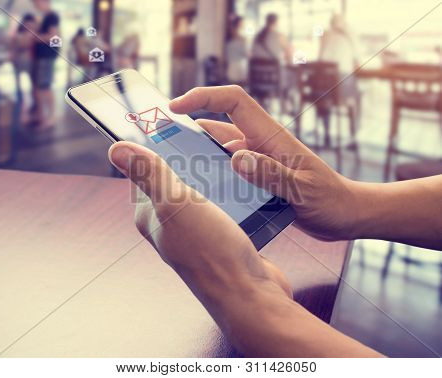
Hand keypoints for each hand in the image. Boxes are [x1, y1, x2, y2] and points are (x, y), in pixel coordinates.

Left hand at [108, 141, 292, 352]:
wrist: (249, 292)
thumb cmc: (210, 251)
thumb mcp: (175, 205)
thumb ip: (149, 175)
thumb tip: (116, 148)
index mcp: (150, 216)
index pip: (144, 173)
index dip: (153, 149)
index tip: (169, 126)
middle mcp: (170, 224)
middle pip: (175, 179)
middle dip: (189, 159)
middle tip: (207, 141)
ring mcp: (195, 230)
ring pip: (201, 189)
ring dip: (213, 175)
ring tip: (227, 159)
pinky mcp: (219, 234)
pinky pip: (222, 202)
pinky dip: (230, 191)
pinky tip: (241, 182)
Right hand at [170, 85, 359, 240]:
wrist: (344, 214)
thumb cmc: (330, 200)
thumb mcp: (304, 190)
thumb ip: (272, 174)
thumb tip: (236, 158)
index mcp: (271, 137)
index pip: (234, 101)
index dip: (204, 96)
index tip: (176, 106)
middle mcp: (260, 144)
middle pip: (219, 125)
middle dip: (190, 129)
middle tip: (162, 144)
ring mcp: (259, 161)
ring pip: (220, 151)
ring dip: (199, 155)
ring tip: (174, 171)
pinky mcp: (259, 178)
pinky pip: (229, 172)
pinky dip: (213, 176)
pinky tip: (201, 193)